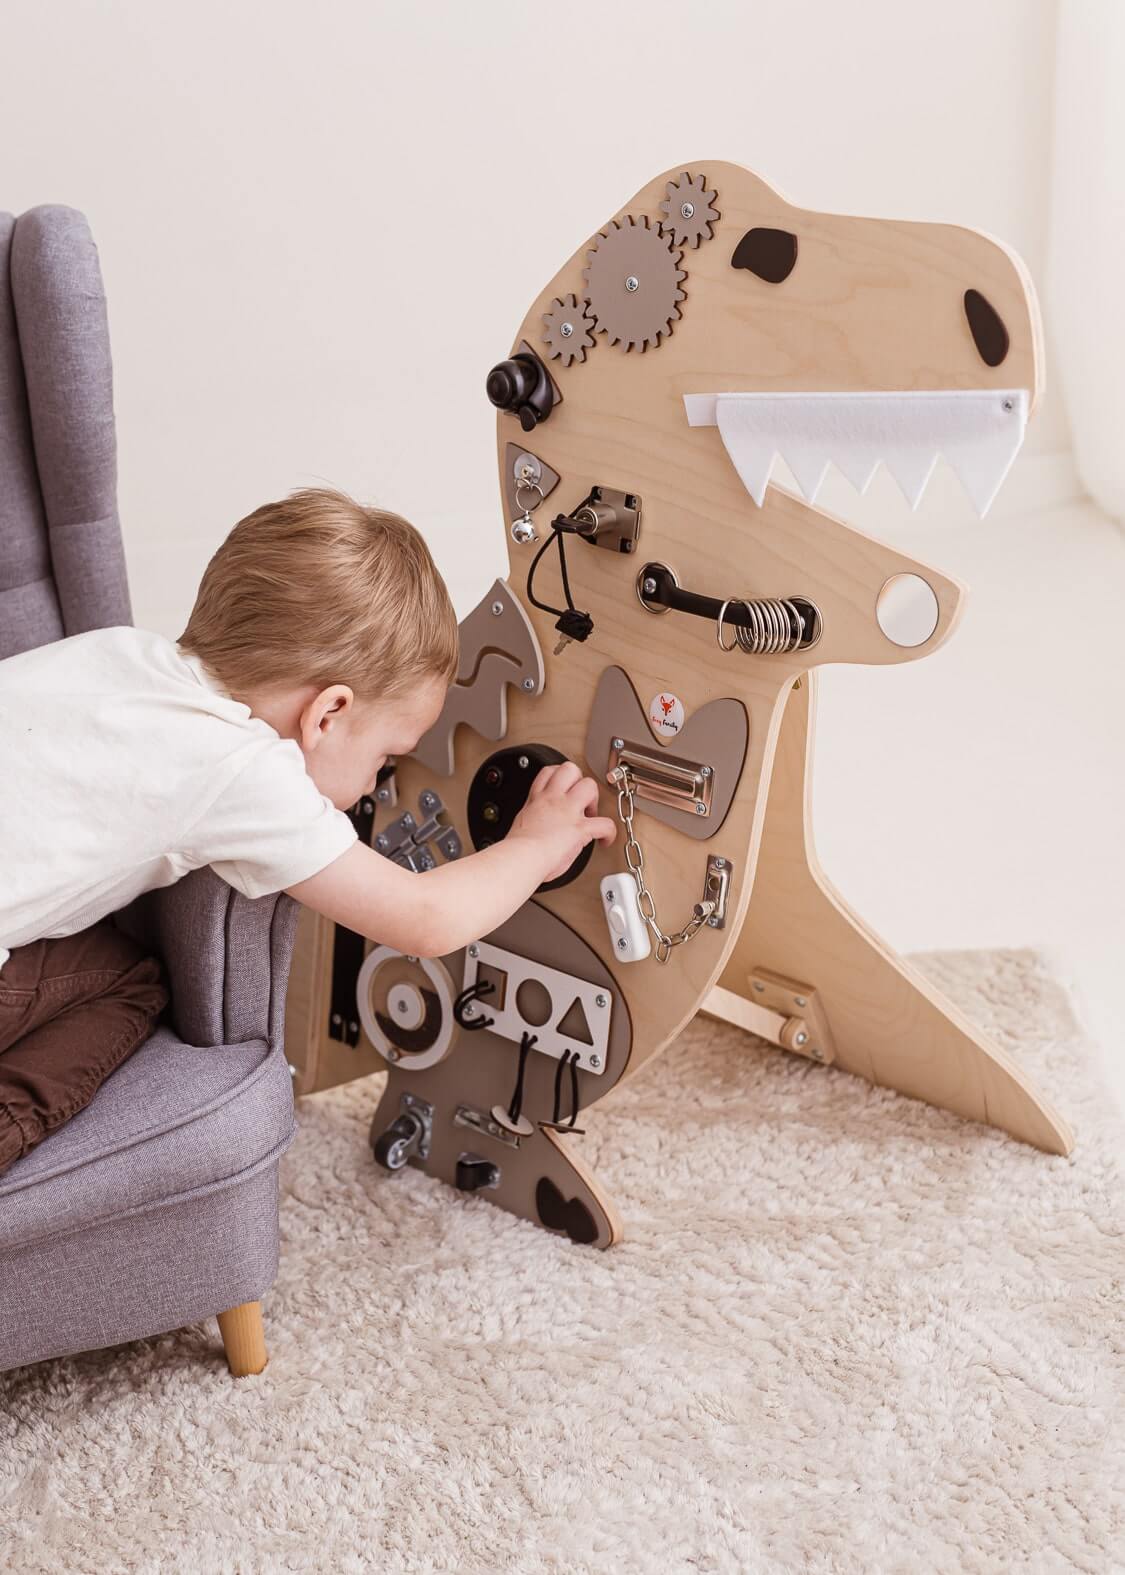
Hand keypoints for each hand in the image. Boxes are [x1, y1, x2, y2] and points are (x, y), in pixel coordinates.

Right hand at [509, 761, 616, 881]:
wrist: (521, 857)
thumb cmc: (517, 849)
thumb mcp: (521, 823)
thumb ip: (534, 818)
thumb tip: (537, 827)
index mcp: (537, 799)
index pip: (549, 772)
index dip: (560, 776)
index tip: (564, 788)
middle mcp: (553, 800)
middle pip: (571, 769)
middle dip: (580, 781)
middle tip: (580, 801)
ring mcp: (568, 811)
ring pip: (590, 785)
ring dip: (595, 800)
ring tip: (591, 815)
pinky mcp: (580, 828)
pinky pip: (606, 824)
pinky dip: (609, 833)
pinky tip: (605, 840)